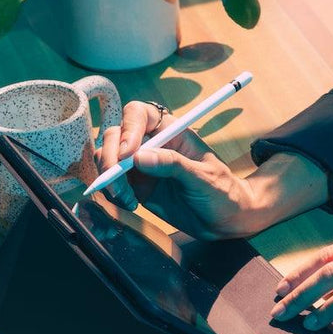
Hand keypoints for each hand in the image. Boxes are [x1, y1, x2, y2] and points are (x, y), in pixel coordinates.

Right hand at [95, 101, 258, 238]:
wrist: (224, 219)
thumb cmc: (221, 191)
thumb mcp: (204, 177)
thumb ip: (174, 165)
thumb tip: (139, 157)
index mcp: (170, 130)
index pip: (138, 114)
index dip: (128, 128)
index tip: (128, 153)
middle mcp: (151, 143)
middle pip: (115, 135)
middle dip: (110, 157)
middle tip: (115, 180)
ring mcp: (140, 164)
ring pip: (107, 158)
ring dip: (109, 177)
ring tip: (126, 199)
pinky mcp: (135, 185)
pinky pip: (112, 182)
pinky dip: (112, 193)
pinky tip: (130, 205)